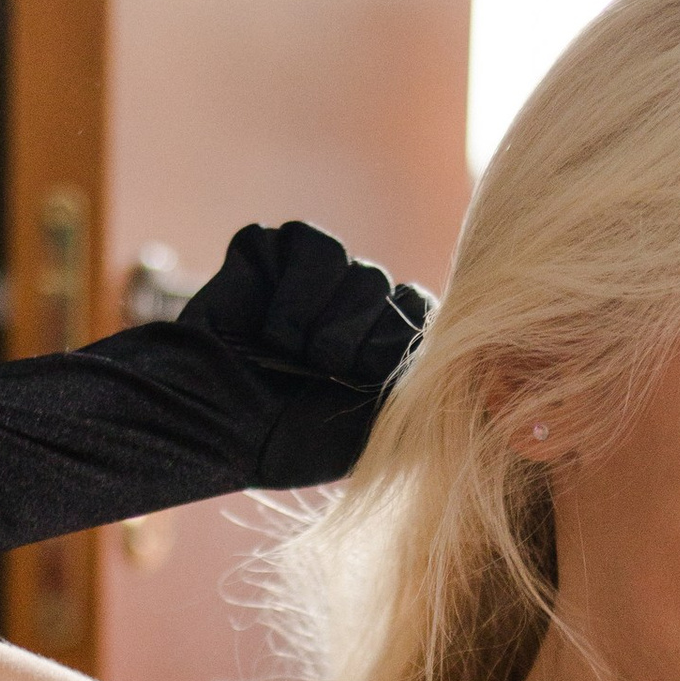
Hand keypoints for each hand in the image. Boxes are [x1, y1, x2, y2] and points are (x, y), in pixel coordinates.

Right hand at [175, 222, 428, 485]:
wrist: (216, 425)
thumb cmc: (293, 437)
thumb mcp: (377, 427)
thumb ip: (423, 382)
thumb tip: (463, 341)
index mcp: (383, 339)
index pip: (420, 308)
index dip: (388, 345)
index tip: (355, 381)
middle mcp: (352, 301)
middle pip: (382, 285)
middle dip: (348, 337)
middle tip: (314, 370)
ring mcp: (311, 274)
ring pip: (347, 262)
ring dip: (314, 319)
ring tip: (284, 351)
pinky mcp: (268, 250)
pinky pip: (304, 242)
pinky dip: (287, 292)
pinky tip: (263, 325)